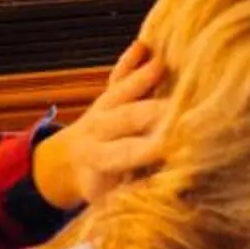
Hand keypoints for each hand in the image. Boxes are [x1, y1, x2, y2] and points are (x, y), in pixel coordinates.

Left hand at [32, 43, 167, 211]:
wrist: (68, 163)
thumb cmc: (100, 187)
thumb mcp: (110, 202)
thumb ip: (134, 196)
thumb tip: (166, 196)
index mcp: (98, 159)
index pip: (126, 152)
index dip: (148, 149)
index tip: (173, 146)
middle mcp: (97, 131)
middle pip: (126, 117)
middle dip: (152, 111)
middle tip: (181, 107)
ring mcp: (100, 109)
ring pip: (120, 91)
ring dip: (140, 79)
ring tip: (162, 66)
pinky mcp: (106, 96)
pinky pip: (116, 77)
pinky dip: (128, 61)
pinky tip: (143, 46)